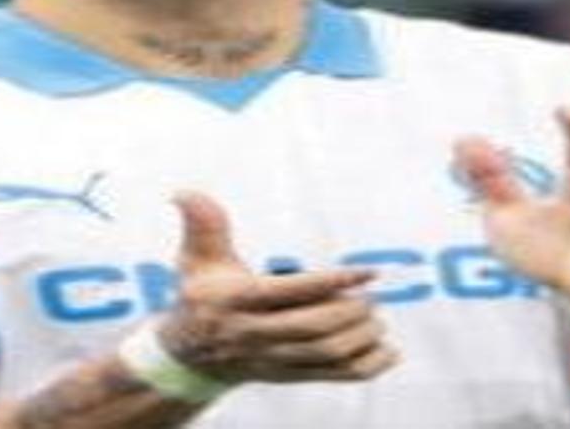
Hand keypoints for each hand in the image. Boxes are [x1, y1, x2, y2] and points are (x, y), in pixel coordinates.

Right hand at [157, 192, 398, 383]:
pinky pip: (332, 376)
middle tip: (371, 298)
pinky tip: (385, 351)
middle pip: (312, 328)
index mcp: (237, 301)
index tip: (367, 272)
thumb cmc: (200, 298)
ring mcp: (273, 359)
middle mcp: (254, 334)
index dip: (332, 282)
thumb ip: (202, 223)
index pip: (290, 292)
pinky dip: (364, 367)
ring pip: (324, 355)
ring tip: (375, 319)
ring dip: (359, 338)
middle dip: (350, 312)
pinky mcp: (288, 375)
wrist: (189, 357)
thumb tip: (183, 193)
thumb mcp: (195, 259)